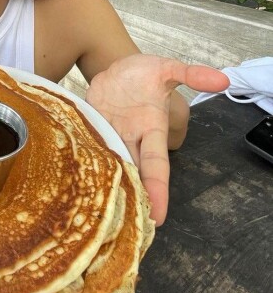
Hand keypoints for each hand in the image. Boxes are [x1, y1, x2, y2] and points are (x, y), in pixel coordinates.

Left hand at [86, 55, 228, 225]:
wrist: (116, 66)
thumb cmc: (146, 73)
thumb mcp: (168, 69)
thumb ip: (191, 75)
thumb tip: (222, 80)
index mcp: (150, 131)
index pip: (156, 166)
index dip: (157, 190)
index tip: (158, 217)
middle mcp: (128, 139)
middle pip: (128, 173)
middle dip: (128, 198)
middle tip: (121, 226)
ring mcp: (105, 135)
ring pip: (104, 164)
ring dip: (101, 184)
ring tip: (92, 212)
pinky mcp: (85, 128)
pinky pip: (83, 146)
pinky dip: (79, 160)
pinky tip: (71, 180)